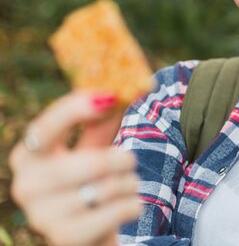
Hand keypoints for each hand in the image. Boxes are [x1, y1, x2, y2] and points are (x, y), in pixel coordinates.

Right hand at [9, 92, 141, 245]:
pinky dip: (132, 205)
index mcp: (27, 155)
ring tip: (125, 186)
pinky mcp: (65, 238)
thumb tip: (127, 87)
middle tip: (129, 159)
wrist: (87, 232)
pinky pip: (117, 211)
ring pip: (108, 187)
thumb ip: (102, 120)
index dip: (75, 110)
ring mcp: (42, 216)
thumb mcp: (91, 147)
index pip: (46, 128)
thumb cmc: (89, 181)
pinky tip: (127, 206)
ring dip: (129, 183)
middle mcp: (26, 185)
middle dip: (122, 159)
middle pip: (91, 162)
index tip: (108, 96)